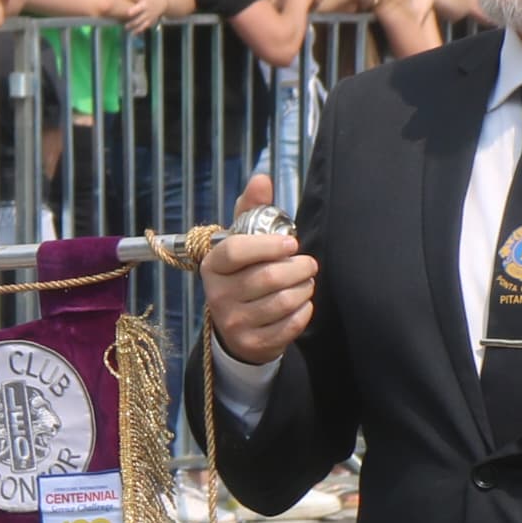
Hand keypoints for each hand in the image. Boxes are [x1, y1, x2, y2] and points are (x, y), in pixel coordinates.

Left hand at [120, 0, 185, 30]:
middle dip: (134, 11)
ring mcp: (149, 14)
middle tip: (128, 13)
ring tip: (126, 27)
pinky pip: (145, 26)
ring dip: (134, 24)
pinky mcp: (151, 20)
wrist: (163, 1)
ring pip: (142, 20)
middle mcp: (147, 6)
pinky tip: (133, 34)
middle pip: (140, 9)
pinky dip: (139, 31)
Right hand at [199, 171, 312, 362]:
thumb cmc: (244, 274)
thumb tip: (262, 178)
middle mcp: (217, 296)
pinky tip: (303, 303)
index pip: (236, 251)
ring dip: (303, 289)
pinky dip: (303, 312)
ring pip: (281, 302)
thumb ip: (252, 209)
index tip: (292, 243)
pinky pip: (288, 326)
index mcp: (212, 266)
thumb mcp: (242, 241)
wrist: (236, 327)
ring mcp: (233, 323)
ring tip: (306, 282)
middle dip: (297, 268)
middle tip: (309, 264)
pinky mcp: (252, 344)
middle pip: (267, 278)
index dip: (268, 245)